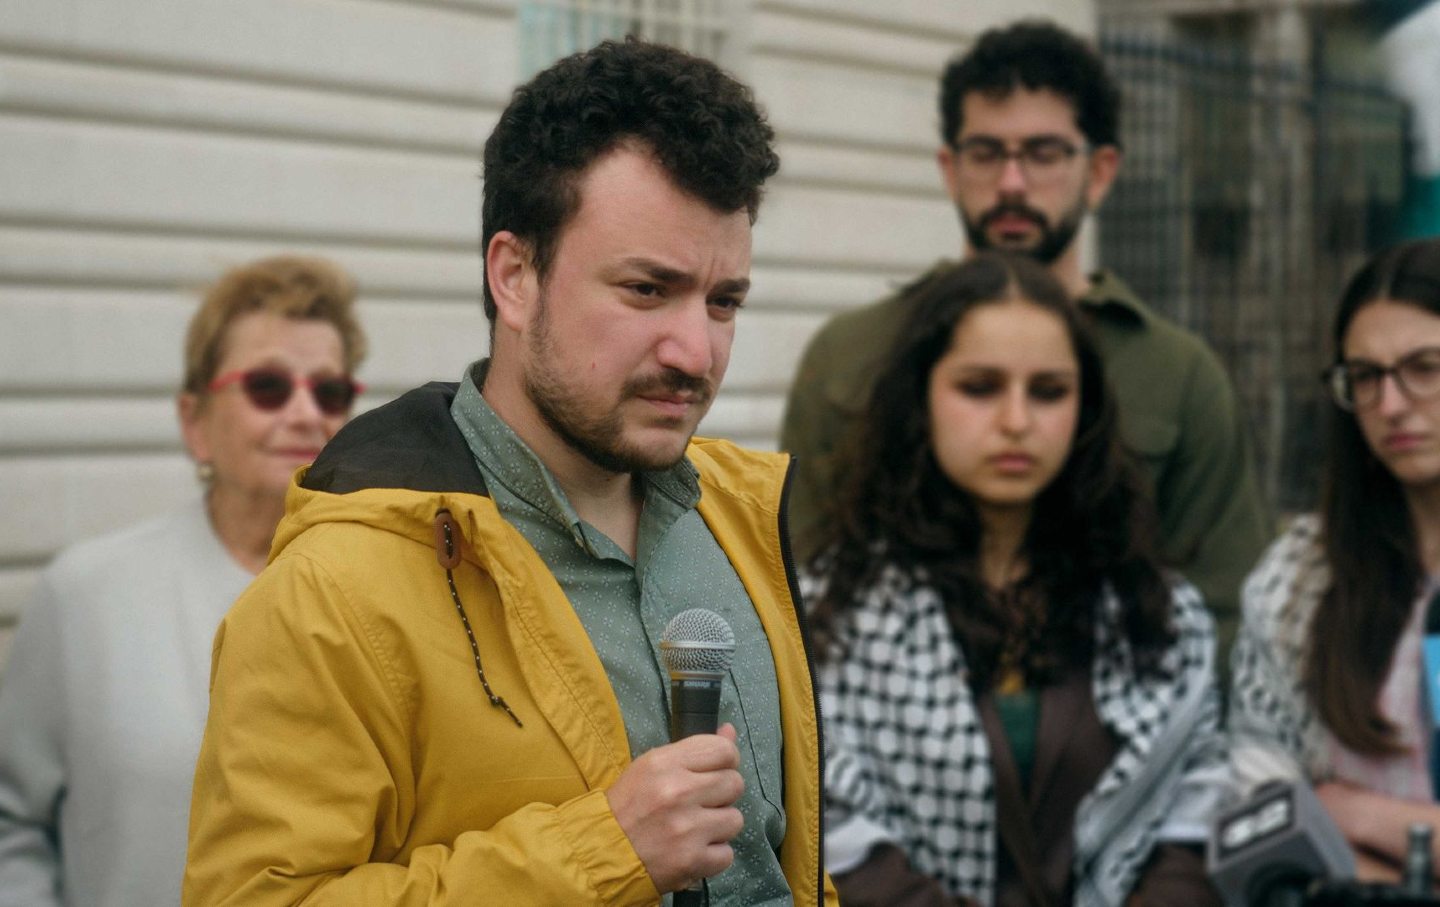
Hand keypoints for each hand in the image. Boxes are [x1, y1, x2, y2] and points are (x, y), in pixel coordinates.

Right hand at [606, 723, 744, 892]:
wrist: (600, 853)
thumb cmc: (627, 807)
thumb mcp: (652, 767)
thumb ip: (694, 750)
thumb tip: (729, 732)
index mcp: (666, 764)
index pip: (723, 751)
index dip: (727, 761)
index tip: (718, 771)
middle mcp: (679, 792)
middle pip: (734, 784)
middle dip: (722, 795)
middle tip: (700, 803)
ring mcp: (687, 828)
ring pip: (735, 819)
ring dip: (719, 826)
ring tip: (695, 829)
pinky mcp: (692, 861)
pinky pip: (727, 854)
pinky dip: (713, 855)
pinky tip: (693, 850)